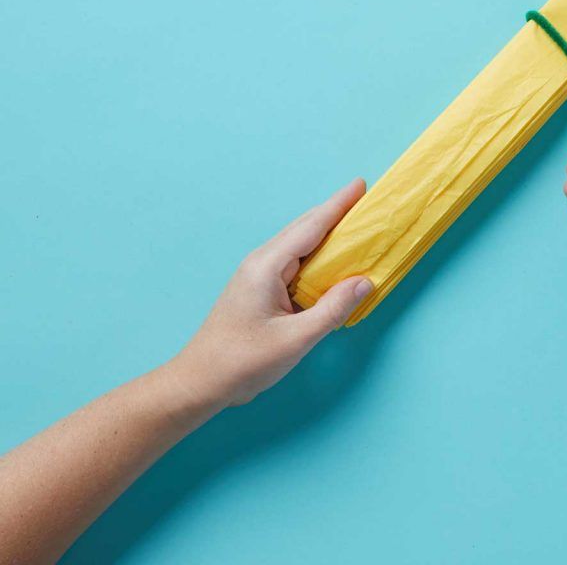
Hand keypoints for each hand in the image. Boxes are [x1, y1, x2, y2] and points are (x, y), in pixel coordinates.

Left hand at [167, 179, 372, 410]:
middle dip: (335, 212)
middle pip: (304, 228)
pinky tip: (331, 259)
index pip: (310, 227)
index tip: (359, 185)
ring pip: (299, 244)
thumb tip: (365, 282)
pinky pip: (294, 261)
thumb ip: (332, 309)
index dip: (338, 205)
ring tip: (353, 223)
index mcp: (267, 266)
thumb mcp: (295, 339)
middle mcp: (261, 262)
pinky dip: (316, 253)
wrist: (200, 382)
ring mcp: (258, 274)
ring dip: (326, 231)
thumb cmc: (243, 362)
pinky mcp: (260, 288)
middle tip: (363, 199)